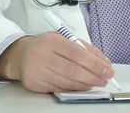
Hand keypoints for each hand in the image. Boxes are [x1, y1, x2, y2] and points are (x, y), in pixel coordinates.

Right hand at [0, 33, 114, 92]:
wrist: (22, 55)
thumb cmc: (48, 47)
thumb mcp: (66, 39)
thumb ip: (86, 49)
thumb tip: (104, 63)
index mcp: (52, 40)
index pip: (77, 53)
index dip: (95, 64)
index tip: (107, 70)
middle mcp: (41, 54)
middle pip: (72, 69)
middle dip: (93, 76)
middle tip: (105, 79)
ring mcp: (36, 70)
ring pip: (66, 81)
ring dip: (85, 84)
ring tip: (96, 82)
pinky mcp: (34, 84)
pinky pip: (58, 88)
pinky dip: (73, 88)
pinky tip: (82, 86)